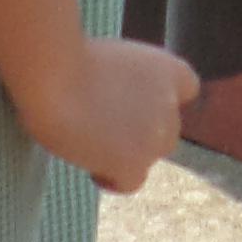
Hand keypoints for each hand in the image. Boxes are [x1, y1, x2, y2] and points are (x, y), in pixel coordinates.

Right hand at [24, 35, 200, 194]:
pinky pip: (131, 182)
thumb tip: (117, 103)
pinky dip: (113, 179)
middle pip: (168, 130)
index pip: (187, 88)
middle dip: (143, 132)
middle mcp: (169, 102)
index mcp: (166, 68)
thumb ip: (127, 82)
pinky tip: (93, 170)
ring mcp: (156, 134)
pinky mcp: (135, 162)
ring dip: (128, 154)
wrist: (54, 75)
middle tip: (105, 129)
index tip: (136, 104)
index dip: (163, 99)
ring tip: (91, 146)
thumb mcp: (109, 60)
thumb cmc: (66, 59)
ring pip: (150, 156)